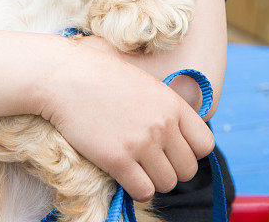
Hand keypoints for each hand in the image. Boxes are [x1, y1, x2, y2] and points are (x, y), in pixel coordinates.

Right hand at [37, 40, 214, 202]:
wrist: (63, 77)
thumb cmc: (98, 76)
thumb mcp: (142, 82)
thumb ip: (164, 107)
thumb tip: (177, 136)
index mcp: (171, 103)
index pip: (204, 144)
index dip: (190, 151)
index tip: (171, 148)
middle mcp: (162, 124)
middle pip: (187, 169)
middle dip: (170, 168)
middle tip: (148, 159)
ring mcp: (141, 143)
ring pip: (167, 184)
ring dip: (152, 180)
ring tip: (135, 164)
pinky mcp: (118, 160)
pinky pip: (144, 191)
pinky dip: (136, 188)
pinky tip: (123, 173)